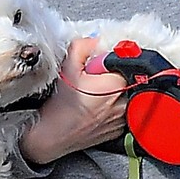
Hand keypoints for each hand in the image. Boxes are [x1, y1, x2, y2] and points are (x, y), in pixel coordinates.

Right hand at [19, 37, 132, 164]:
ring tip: (94, 95)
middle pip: (127, 79)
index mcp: (115, 85)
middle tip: (95, 80)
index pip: (125, 63)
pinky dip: (112, 108)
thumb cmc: (59, 108)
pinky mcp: (119, 131)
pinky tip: (95, 109)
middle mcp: (123, 103)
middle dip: (113, 76)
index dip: (110, 62)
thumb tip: (95, 41)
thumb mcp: (67, 69)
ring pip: (126, 96)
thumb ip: (82, 47)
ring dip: (114, 92)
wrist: (52, 137)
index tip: (99, 66)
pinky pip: (122, 112)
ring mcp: (123, 119)